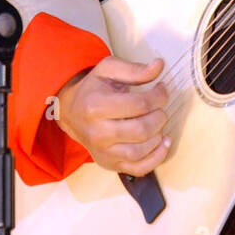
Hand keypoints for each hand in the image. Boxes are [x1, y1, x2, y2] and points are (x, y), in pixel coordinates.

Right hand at [55, 55, 170, 175]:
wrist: (71, 112)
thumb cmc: (93, 89)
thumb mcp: (108, 70)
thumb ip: (134, 69)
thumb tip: (159, 66)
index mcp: (96, 106)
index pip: (139, 105)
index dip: (159, 96)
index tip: (161, 89)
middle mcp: (97, 133)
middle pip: (141, 130)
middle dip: (159, 117)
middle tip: (159, 108)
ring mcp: (103, 151)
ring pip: (140, 151)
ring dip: (158, 136)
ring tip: (159, 123)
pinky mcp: (109, 163)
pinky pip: (138, 169)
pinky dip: (156, 158)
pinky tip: (163, 142)